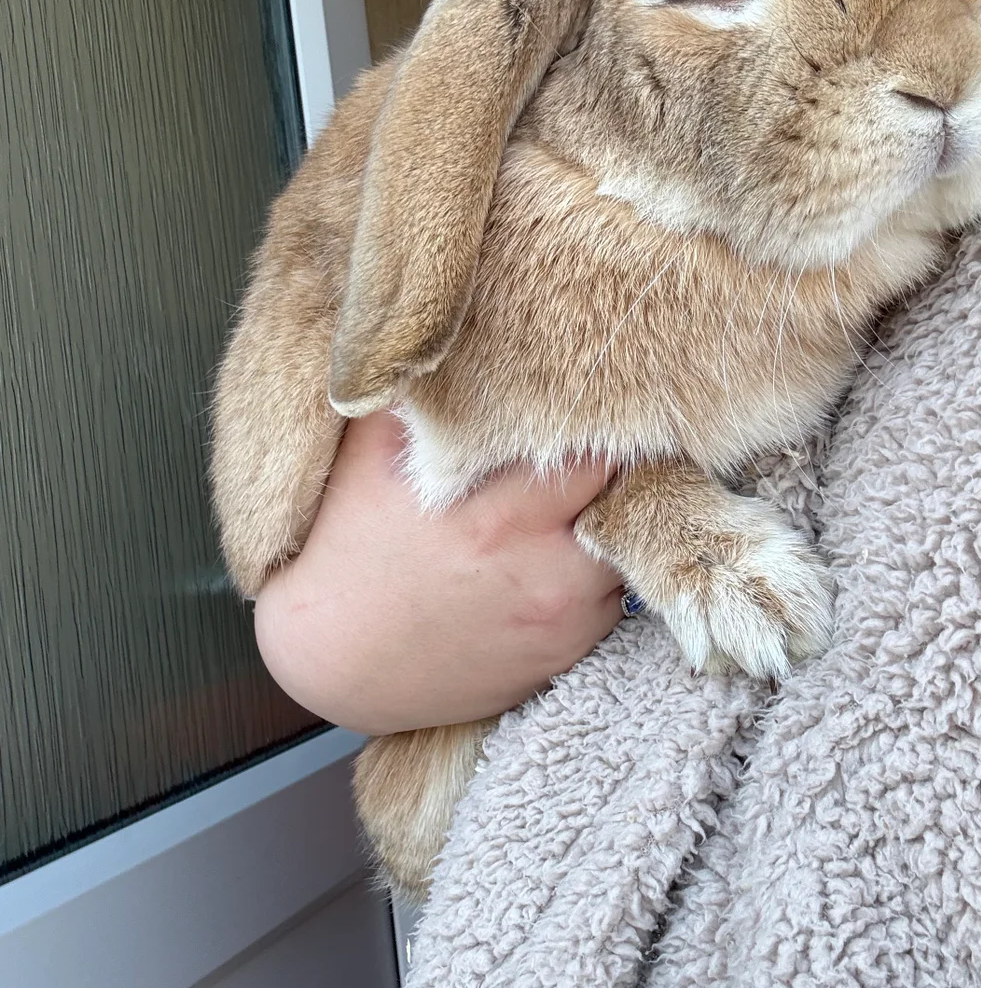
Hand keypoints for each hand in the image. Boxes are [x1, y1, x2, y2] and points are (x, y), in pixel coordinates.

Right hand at [254, 412, 622, 734]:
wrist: (335, 662)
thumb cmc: (346, 547)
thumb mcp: (366, 457)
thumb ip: (422, 394)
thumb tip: (461, 325)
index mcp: (496, 513)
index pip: (599, 446)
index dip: (603, 412)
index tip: (597, 389)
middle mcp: (544, 568)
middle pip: (638, 490)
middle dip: (623, 457)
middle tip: (600, 433)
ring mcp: (565, 617)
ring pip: (635, 539)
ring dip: (615, 510)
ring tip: (572, 494)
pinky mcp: (573, 649)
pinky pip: (617, 590)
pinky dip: (599, 564)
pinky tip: (554, 550)